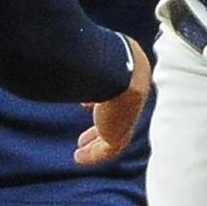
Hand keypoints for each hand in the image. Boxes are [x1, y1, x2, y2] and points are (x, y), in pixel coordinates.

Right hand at [75, 34, 151, 165]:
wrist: (116, 67)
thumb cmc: (102, 50)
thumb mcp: (98, 48)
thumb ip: (89, 54)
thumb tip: (70, 48)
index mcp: (135, 70)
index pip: (121, 89)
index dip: (102, 99)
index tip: (87, 105)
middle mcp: (136, 94)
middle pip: (119, 113)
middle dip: (102, 123)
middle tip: (87, 134)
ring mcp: (131, 114)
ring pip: (114, 132)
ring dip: (96, 141)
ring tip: (81, 149)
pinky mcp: (120, 131)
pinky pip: (107, 149)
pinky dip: (94, 155)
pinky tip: (79, 158)